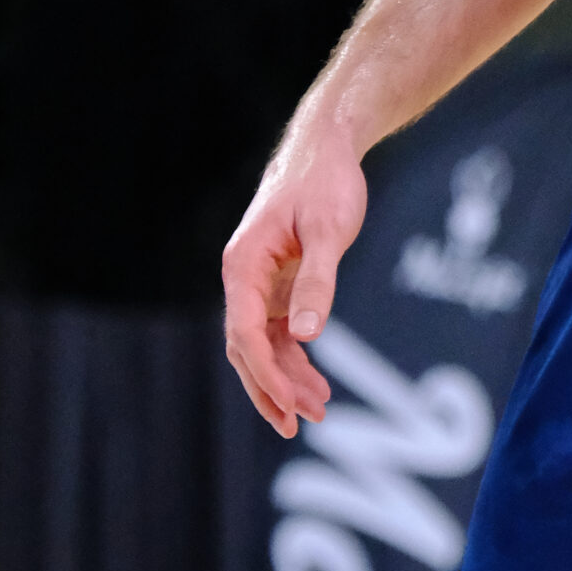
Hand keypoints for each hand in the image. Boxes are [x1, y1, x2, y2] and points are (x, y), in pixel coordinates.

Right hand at [222, 108, 368, 435]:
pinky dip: (293, 358)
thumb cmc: (326, 182)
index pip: (244, 332)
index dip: (265, 374)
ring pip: (262, 345)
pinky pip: (278, 332)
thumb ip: (318, 281)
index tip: (290, 405)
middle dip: (272, 389)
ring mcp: (260, 283)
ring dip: (285, 379)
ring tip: (318, 410)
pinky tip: (315, 381)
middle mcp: (244, 278)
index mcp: (243, 264)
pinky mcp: (279, 283)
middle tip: (304, 423)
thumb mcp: (328, 230)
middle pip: (246, 348)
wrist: (327, 147)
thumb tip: (306, 335)